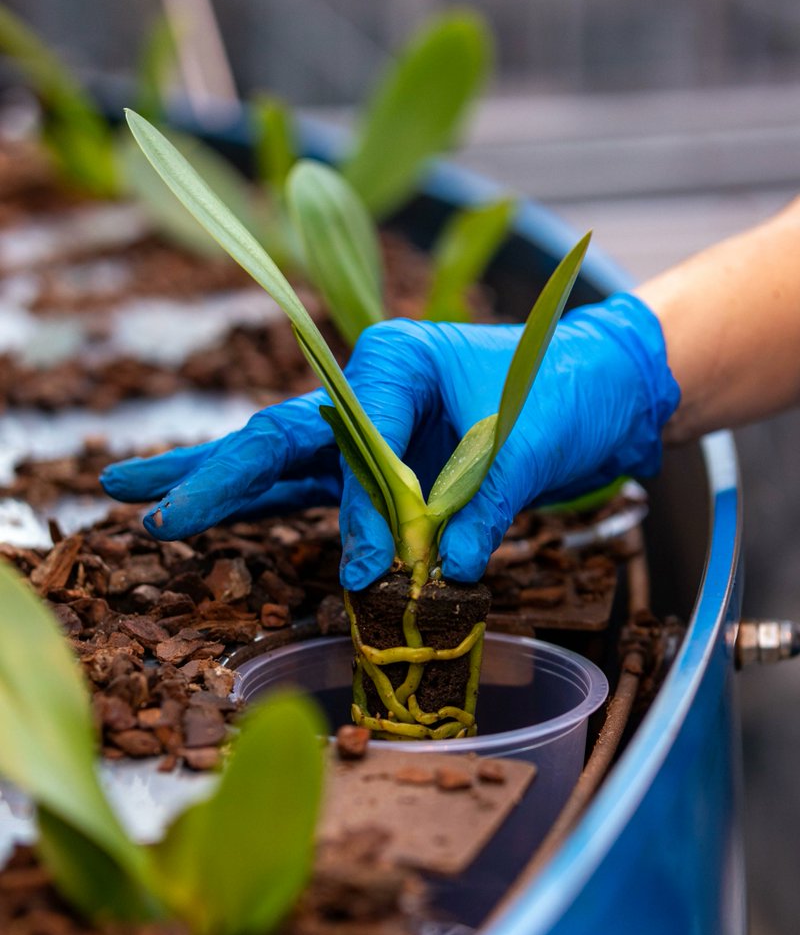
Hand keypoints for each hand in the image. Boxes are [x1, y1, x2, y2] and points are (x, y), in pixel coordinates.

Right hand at [101, 292, 678, 588]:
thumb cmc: (568, 392)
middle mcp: (365, 392)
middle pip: (273, 438)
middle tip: (132, 500)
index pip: (352, 439)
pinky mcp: (376, 466)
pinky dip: (259, 507)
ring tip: (136, 501)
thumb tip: (435, 573)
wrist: (602, 388)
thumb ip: (478, 505)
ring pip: (274, 463)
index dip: (358, 509)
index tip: (372, 569)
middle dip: (206, 474)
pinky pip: (309, 491)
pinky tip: (207, 516)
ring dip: (210, 486)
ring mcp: (365, 431)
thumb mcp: (528, 442)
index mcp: (394, 362)